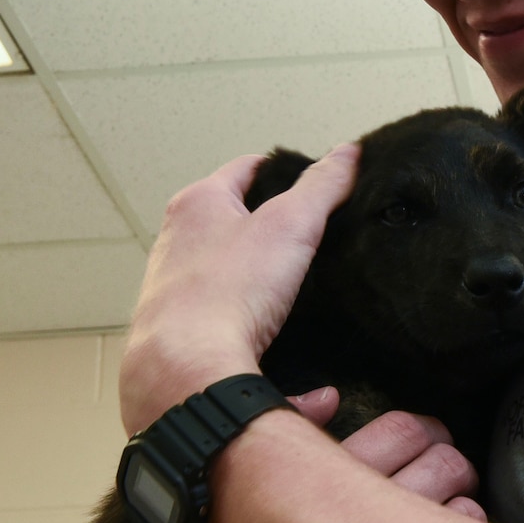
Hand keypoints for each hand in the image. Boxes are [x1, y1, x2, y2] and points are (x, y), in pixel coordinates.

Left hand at [120, 144, 358, 434]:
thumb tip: (348, 153)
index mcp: (198, 203)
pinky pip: (226, 311)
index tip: (316, 186)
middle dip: (274, 226)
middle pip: (235, 218)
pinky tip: (276, 328)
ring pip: (229, 267)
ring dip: (261, 273)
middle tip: (315, 236)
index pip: (248, 169)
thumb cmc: (227, 292)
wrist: (184, 369)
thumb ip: (322, 186)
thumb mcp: (290, 225)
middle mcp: (177, 240)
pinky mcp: (182, 327)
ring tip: (300, 285)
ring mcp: (175, 285)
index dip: (286, 172)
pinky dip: (251, 313)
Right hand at [170, 392, 484, 522]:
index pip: (397, 433)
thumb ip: (270, 450)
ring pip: (461, 511)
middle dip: (453, 458)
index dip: (422, 428)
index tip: (425, 436)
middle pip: (441, 465)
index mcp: (317, 496)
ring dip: (464, 501)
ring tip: (453, 506)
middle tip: (450, 465)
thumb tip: (326, 395)